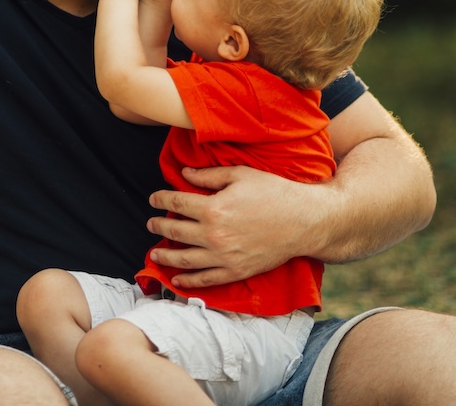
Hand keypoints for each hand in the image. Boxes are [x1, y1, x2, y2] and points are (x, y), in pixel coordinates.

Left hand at [146, 166, 325, 287]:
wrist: (305, 221)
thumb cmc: (274, 192)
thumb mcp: (240, 175)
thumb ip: (209, 175)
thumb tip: (184, 173)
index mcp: (213, 208)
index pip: (176, 204)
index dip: (161, 200)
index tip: (153, 199)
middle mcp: (214, 235)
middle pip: (175, 231)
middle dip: (158, 226)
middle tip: (150, 224)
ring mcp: (224, 256)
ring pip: (185, 259)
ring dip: (165, 256)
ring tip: (154, 253)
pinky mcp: (237, 271)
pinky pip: (206, 279)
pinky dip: (188, 281)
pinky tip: (176, 280)